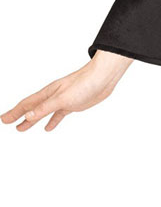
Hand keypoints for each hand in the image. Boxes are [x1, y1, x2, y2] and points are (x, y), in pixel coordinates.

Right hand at [2, 50, 133, 133]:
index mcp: (48, 93)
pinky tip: (48, 128)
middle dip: (18, 116)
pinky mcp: (73, 104)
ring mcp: (62, 100)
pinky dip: (52, 121)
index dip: (14, 113)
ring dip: (32, 120)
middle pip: (31, 108)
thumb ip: (45, 107)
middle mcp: (52, 96)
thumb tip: (28, 116)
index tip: (3, 120)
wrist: (103, 78)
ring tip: (22, 128)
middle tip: (7, 123)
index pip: (26, 105)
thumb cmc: (84, 83)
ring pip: (43, 112)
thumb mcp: (63, 98)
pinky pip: (58, 115)